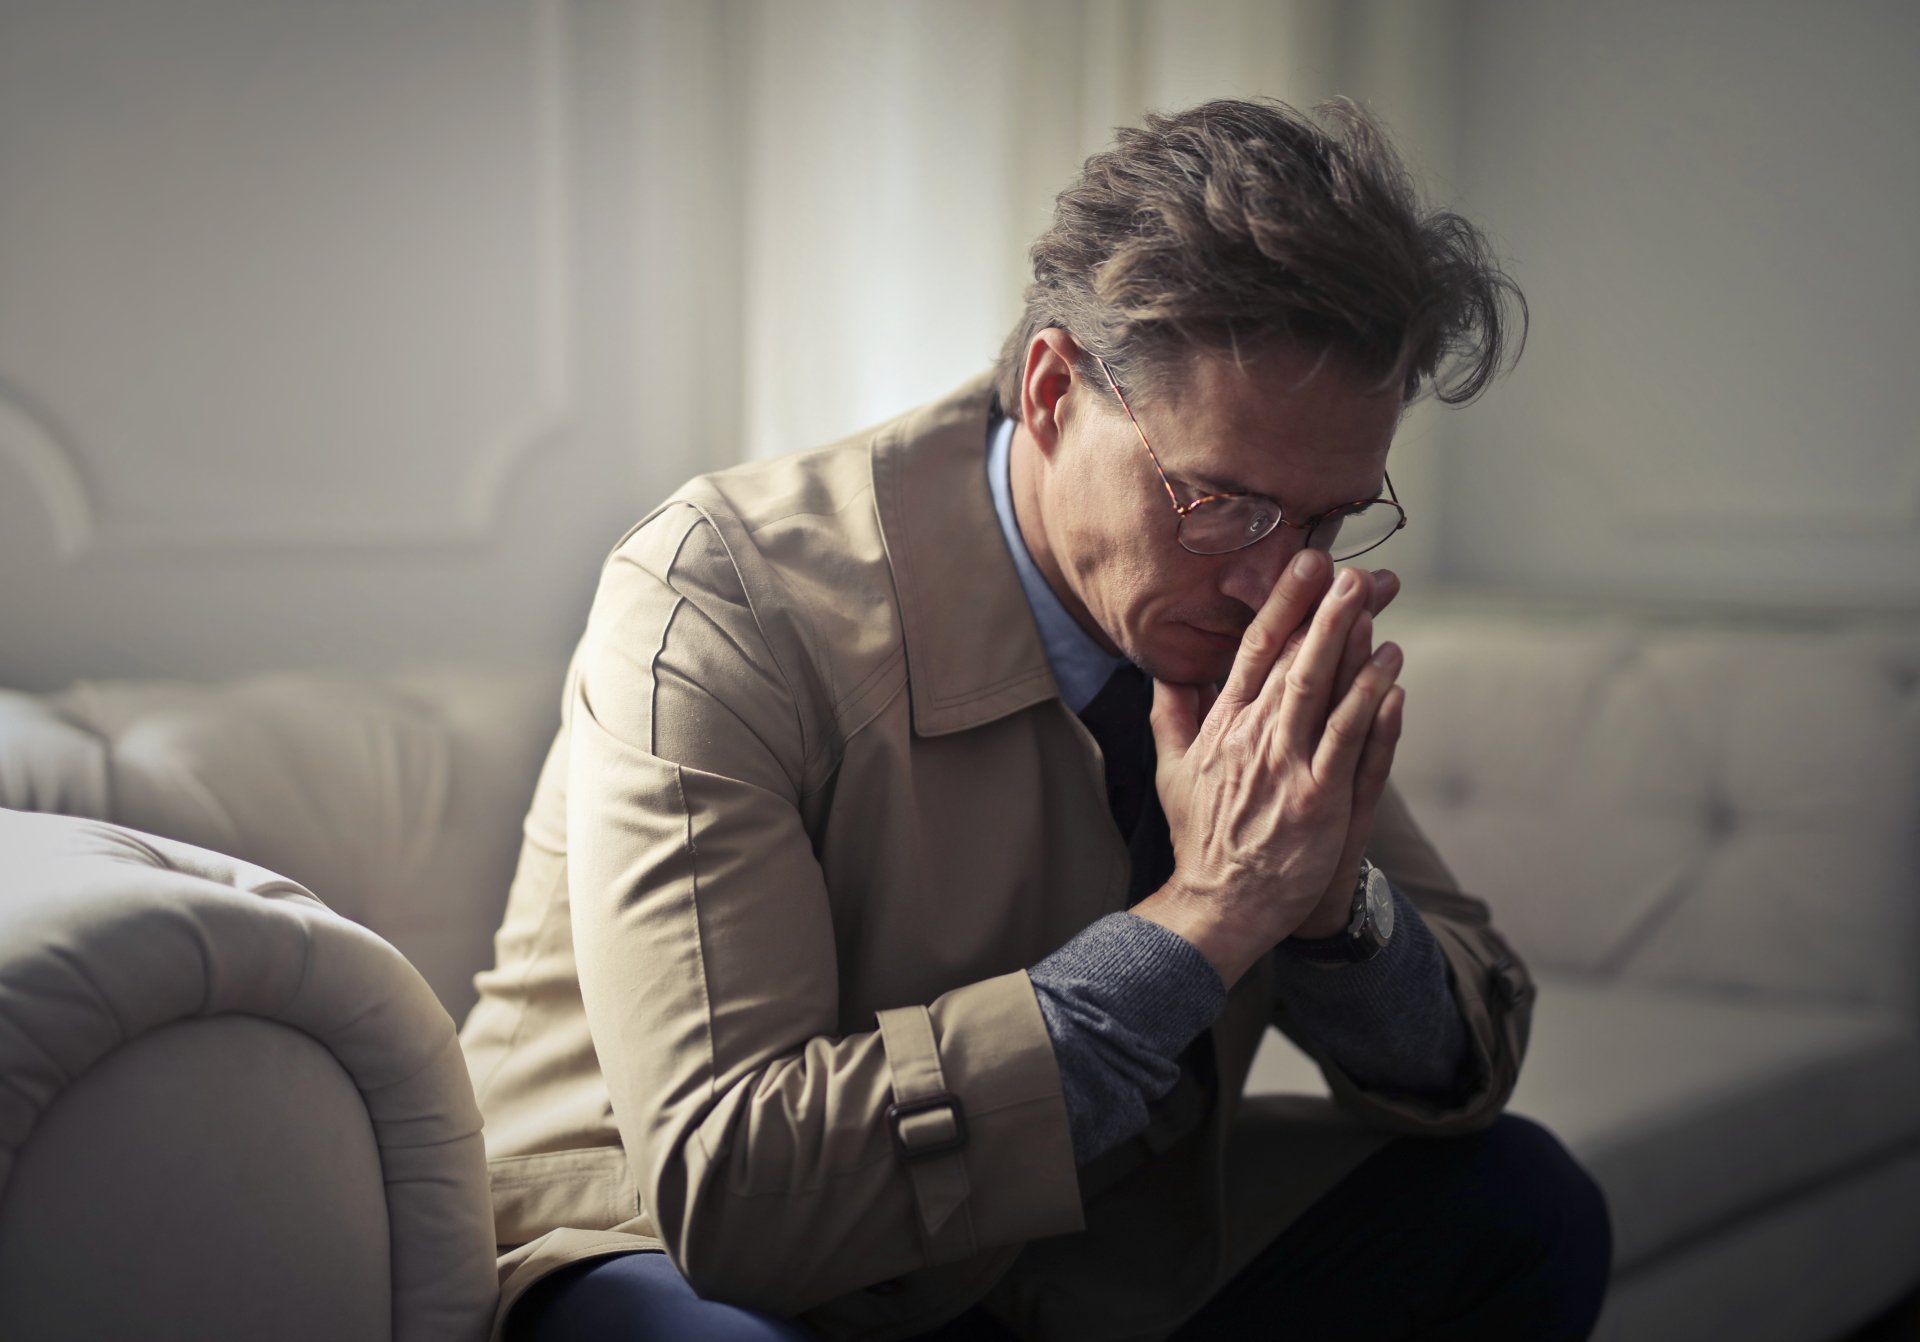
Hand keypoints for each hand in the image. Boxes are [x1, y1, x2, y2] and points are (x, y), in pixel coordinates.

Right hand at [1140, 550, 1405, 980]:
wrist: (1220, 902)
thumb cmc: (1202, 837)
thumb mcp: (1171, 770)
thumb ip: (1171, 715)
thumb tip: (1167, 671)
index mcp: (1221, 726)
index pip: (1253, 652)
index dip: (1282, 606)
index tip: (1304, 567)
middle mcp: (1253, 740)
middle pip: (1292, 662)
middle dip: (1323, 612)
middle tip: (1351, 571)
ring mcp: (1287, 770)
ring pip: (1321, 693)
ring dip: (1349, 646)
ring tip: (1375, 607)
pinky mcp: (1318, 801)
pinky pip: (1350, 743)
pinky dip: (1369, 705)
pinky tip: (1390, 675)